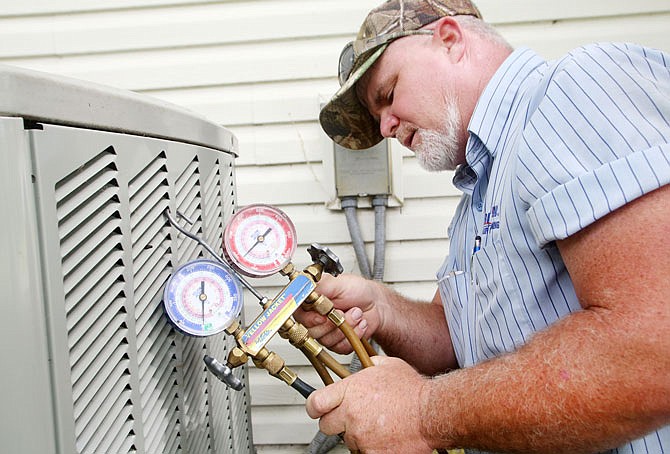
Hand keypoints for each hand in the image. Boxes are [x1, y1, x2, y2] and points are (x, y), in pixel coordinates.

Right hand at [294, 273, 382, 353]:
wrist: (376, 303)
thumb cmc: (357, 290)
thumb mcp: (337, 283)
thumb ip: (319, 286)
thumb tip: (304, 288)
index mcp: (309, 303)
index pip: (298, 316)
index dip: (310, 319)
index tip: (322, 315)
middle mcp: (314, 319)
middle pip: (312, 332)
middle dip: (334, 321)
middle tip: (343, 310)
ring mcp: (325, 333)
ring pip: (327, 340)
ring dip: (347, 326)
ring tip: (355, 313)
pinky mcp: (337, 344)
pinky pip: (340, 347)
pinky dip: (354, 334)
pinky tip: (358, 324)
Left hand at [306, 355, 433, 452]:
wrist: (432, 412)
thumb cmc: (413, 390)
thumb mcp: (387, 365)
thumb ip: (369, 365)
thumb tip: (365, 366)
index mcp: (350, 391)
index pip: (315, 403)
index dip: (315, 406)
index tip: (318, 408)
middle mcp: (351, 414)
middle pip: (326, 425)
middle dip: (337, 421)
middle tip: (353, 417)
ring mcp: (360, 435)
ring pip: (347, 440)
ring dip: (358, 435)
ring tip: (378, 425)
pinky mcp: (372, 453)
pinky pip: (362, 452)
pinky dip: (371, 447)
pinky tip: (384, 437)